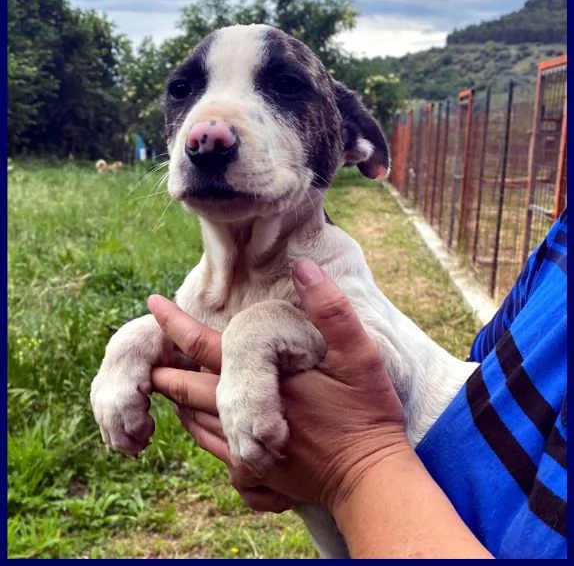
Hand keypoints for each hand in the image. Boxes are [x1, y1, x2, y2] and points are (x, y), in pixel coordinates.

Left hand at [149, 260, 409, 512]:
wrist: (371, 480)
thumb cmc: (365, 413)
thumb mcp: (359, 355)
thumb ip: (331, 310)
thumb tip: (304, 267)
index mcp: (262, 382)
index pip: (205, 347)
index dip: (176, 324)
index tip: (152, 304)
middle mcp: (244, 417)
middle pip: (187, 390)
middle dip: (165, 371)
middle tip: (149, 358)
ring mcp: (247, 450)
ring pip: (195, 423)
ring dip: (178, 401)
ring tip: (168, 383)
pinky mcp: (256, 473)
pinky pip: (213, 450)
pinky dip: (200, 431)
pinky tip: (201, 423)